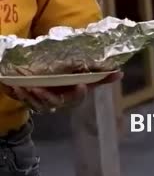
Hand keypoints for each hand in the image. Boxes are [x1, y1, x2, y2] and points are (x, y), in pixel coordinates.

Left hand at [0, 71, 121, 113]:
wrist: (51, 87)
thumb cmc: (70, 84)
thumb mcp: (86, 79)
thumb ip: (101, 77)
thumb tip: (120, 72)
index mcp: (71, 96)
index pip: (77, 98)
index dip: (78, 93)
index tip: (80, 85)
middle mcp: (56, 102)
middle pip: (52, 102)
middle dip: (46, 97)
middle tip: (39, 89)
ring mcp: (41, 102)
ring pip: (35, 103)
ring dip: (28, 96)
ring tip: (24, 86)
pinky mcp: (28, 99)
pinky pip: (21, 99)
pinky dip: (14, 93)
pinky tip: (10, 85)